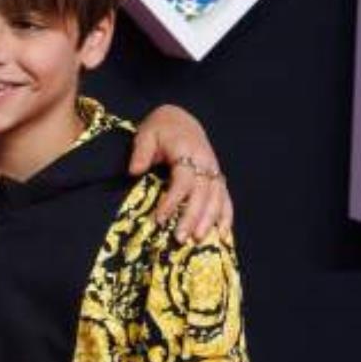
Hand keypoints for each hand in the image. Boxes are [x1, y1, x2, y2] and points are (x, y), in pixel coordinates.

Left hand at [130, 105, 233, 244]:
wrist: (180, 120)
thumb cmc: (161, 130)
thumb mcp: (146, 134)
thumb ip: (140, 152)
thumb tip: (134, 171)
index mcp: (187, 151)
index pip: (183, 180)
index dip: (173, 200)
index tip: (159, 219)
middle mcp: (205, 162)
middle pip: (202, 193)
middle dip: (192, 217)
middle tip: (180, 239)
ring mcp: (213, 170)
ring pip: (217, 198)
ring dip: (208, 220)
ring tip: (197, 241)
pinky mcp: (217, 178)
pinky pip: (225, 198)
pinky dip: (226, 216)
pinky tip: (223, 234)